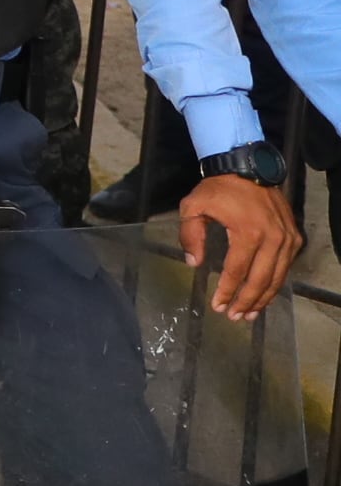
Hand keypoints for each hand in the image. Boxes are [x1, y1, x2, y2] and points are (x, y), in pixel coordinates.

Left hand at [177, 172, 301, 319]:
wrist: (248, 168)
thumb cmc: (218, 189)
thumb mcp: (193, 206)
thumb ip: (190, 235)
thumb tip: (194, 264)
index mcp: (247, 232)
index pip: (237, 271)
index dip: (227, 291)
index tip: (217, 306)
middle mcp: (273, 238)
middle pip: (260, 279)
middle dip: (247, 302)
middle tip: (234, 317)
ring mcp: (287, 238)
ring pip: (277, 277)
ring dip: (263, 298)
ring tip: (249, 314)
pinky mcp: (294, 237)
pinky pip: (285, 266)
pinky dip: (275, 283)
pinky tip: (264, 294)